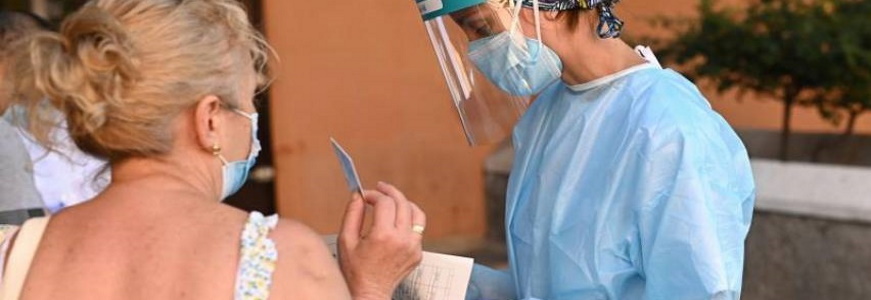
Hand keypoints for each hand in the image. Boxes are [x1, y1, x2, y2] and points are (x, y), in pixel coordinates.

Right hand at [338, 182, 426, 299]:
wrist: (370, 293)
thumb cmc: (355, 271)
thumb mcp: (346, 240)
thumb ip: (352, 214)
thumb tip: (358, 196)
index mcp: (383, 236)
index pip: (384, 202)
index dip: (373, 194)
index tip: (365, 196)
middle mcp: (402, 240)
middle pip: (402, 202)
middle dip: (389, 192)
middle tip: (380, 188)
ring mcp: (413, 247)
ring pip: (416, 213)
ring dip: (404, 203)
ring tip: (393, 200)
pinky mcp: (418, 253)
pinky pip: (418, 229)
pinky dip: (408, 221)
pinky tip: (396, 221)